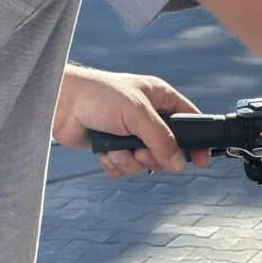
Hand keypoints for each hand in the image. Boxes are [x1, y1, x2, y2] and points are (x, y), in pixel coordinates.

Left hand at [52, 64, 209, 176]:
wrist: (60, 103)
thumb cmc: (98, 94)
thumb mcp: (137, 113)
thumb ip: (161, 139)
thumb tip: (178, 162)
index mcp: (159, 98)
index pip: (188, 121)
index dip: (196, 142)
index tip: (201, 161)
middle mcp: (147, 116)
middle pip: (167, 149)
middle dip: (153, 156)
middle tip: (141, 151)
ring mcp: (129, 133)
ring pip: (145, 162)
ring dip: (130, 160)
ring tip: (117, 148)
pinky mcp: (113, 147)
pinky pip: (125, 168)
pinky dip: (115, 164)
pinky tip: (105, 152)